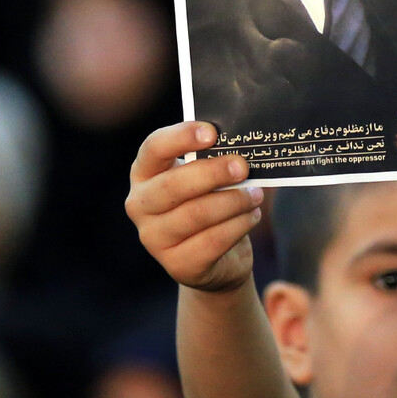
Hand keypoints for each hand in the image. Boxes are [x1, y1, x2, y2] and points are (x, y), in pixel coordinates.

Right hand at [126, 123, 262, 293]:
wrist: (216, 259)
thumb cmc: (209, 203)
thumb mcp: (205, 179)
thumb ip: (213, 161)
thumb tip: (240, 150)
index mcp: (144, 173)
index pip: (154, 148)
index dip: (181, 137)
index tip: (212, 133)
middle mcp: (140, 205)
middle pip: (174, 185)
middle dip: (213, 173)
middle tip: (243, 166)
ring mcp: (154, 239)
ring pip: (197, 214)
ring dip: (234, 201)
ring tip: (256, 194)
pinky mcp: (177, 265)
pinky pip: (213, 241)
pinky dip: (239, 225)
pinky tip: (252, 215)